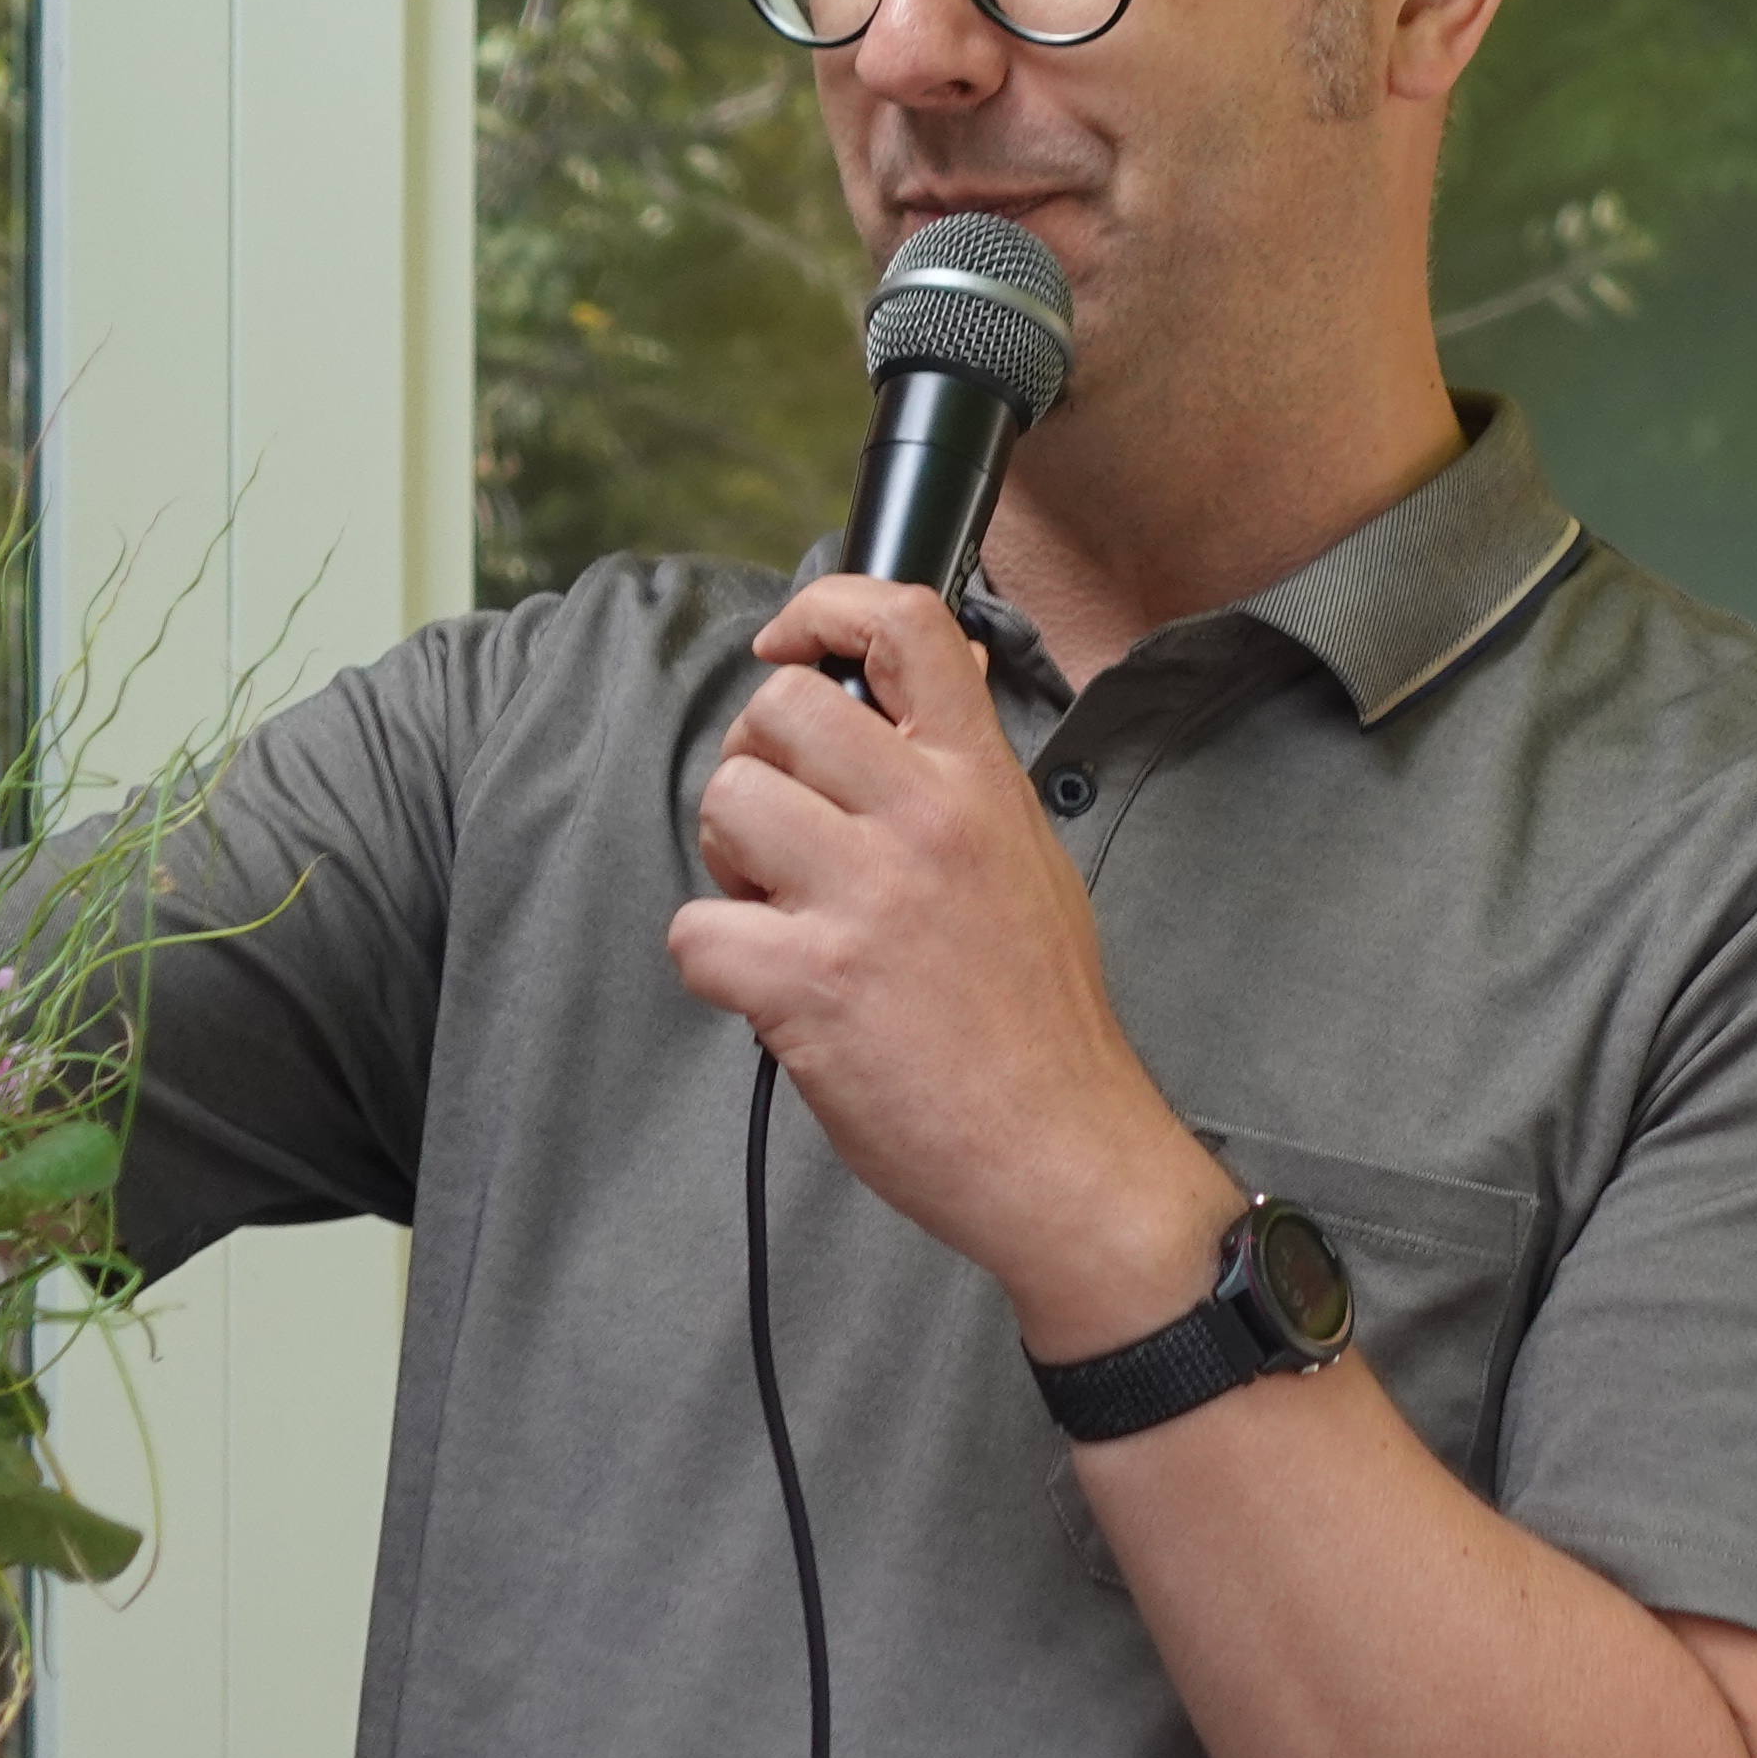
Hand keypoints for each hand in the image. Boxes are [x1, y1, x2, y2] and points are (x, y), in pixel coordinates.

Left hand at [665, 576, 1234, 1353]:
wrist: (1061, 1148)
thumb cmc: (1043, 1018)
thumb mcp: (1030, 858)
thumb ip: (969, 773)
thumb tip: (940, 675)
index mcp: (981, 782)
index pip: (904, 625)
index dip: (823, 608)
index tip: (788, 642)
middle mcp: (924, 820)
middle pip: (780, 709)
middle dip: (758, 765)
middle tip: (784, 837)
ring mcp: (864, 899)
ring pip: (726, 802)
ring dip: (730, 863)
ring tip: (783, 915)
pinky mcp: (808, 983)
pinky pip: (695, 929)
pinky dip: (717, 963)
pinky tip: (773, 994)